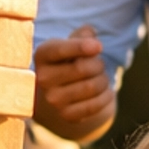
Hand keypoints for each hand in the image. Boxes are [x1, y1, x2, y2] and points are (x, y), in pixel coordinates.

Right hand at [34, 26, 113, 140]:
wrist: (65, 91)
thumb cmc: (72, 60)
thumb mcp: (74, 43)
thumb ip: (83, 35)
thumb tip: (89, 33)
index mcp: (42, 54)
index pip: (60, 50)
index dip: (81, 47)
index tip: (99, 46)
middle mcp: (42, 78)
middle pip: (82, 68)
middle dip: (99, 64)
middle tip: (100, 65)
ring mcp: (53, 99)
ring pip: (91, 87)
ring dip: (104, 80)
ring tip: (100, 78)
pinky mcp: (66, 115)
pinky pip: (95, 105)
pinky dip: (106, 97)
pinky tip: (104, 92)